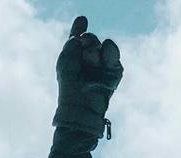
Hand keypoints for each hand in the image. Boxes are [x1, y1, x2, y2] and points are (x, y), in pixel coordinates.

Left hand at [53, 16, 122, 142]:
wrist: (82, 113)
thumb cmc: (70, 93)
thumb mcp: (66, 68)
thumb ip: (70, 49)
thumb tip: (76, 36)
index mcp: (74, 60)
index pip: (77, 40)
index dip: (78, 29)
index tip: (82, 20)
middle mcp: (88, 62)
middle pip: (91, 40)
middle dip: (88, 41)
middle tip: (84, 49)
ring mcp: (101, 68)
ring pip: (104, 47)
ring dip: (97, 49)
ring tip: (91, 58)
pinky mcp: (113, 75)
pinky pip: (114, 59)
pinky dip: (111, 53)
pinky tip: (107, 53)